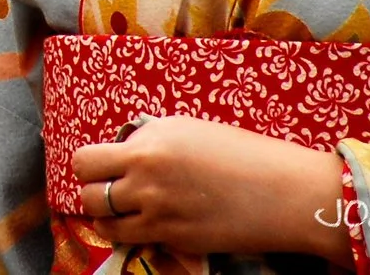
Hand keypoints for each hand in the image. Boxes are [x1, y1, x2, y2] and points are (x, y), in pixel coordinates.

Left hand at [72, 115, 350, 263]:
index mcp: (148, 142)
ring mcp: (158, 212)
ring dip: (107, 216)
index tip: (99, 167)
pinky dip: (128, 233)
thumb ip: (149, 139)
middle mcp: (145, 177)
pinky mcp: (174, 239)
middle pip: (86, 193)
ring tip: (121, 210)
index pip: (85, 160)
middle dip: (90, 192)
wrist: (284, 192)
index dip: (89, 166)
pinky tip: (143, 224)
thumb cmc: (242, 153)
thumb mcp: (187, 130)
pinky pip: (130, 239)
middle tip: (106, 190)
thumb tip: (123, 149)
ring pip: (103, 222)